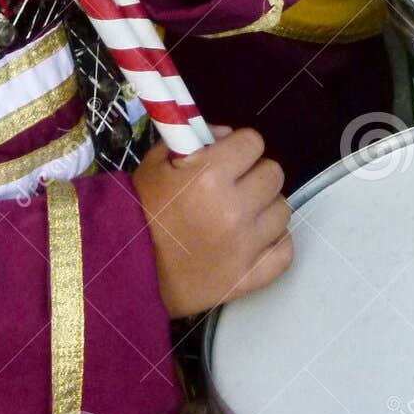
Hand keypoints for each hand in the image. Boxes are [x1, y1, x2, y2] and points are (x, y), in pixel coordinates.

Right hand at [134, 127, 292, 316]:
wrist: (128, 270)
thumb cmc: (140, 212)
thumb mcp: (156, 163)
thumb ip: (191, 139)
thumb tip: (227, 135)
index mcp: (210, 175)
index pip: (253, 142)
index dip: (240, 147)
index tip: (229, 158)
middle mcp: (234, 208)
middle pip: (273, 174)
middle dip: (255, 174)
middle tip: (235, 185)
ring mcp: (245, 246)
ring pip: (282, 210)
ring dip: (265, 208)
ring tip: (242, 215)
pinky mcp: (248, 278)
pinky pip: (285, 252)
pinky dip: (274, 244)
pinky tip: (257, 239)